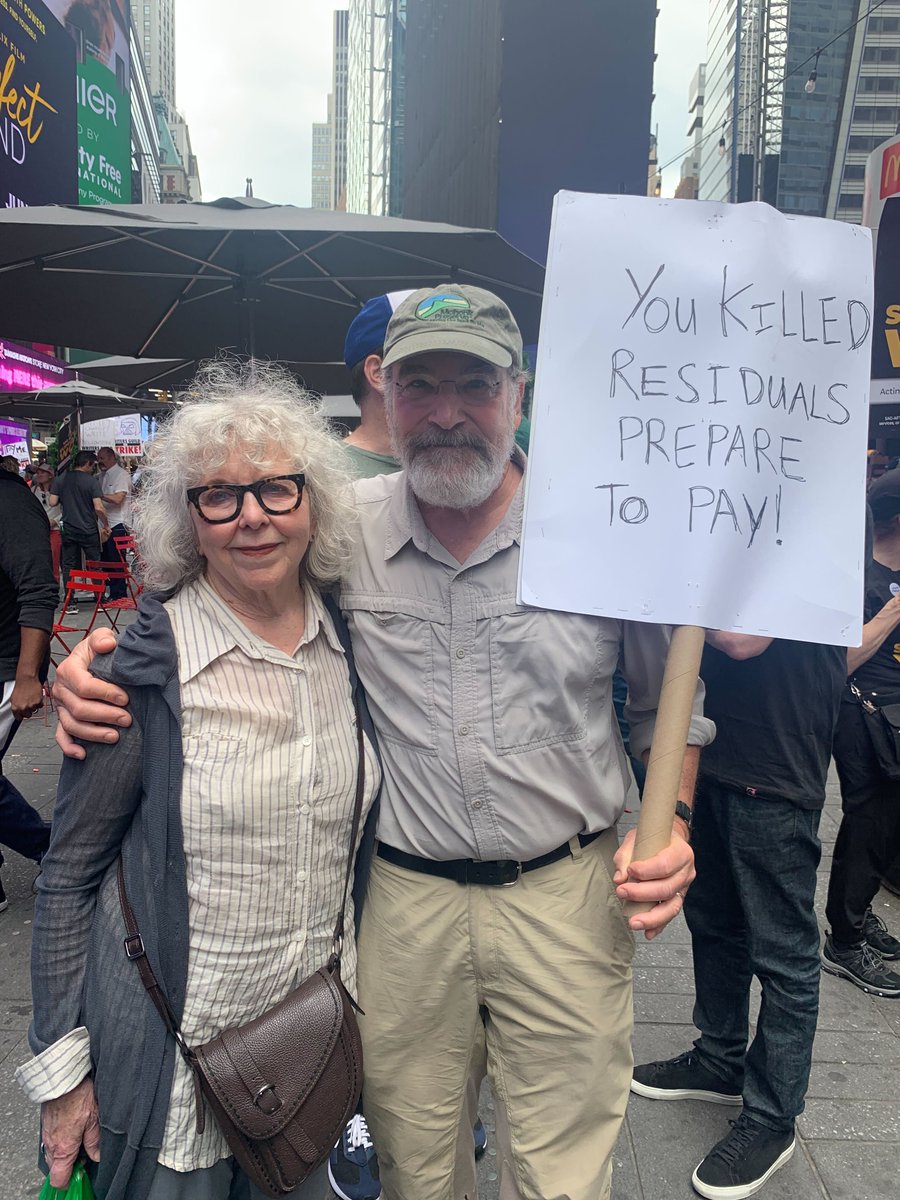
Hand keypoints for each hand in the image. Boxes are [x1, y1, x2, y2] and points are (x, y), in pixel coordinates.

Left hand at [10, 676, 43, 720]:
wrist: (27, 680)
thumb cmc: (20, 687)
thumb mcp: (13, 699)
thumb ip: (16, 707)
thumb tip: (19, 712)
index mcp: (15, 708)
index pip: (19, 718)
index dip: (21, 715)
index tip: (23, 713)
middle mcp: (23, 708)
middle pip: (28, 715)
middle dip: (29, 711)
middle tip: (29, 704)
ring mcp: (31, 706)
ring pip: (34, 710)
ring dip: (34, 706)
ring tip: (32, 698)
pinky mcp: (38, 702)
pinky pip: (40, 706)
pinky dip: (39, 702)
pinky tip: (36, 697)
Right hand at [41, 1077, 100, 1188]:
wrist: (63, 1078)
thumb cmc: (79, 1096)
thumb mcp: (94, 1119)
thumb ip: (94, 1141)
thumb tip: (96, 1155)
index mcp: (63, 1148)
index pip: (59, 1179)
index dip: (69, 1181)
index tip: (79, 1174)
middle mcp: (51, 1145)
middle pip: (55, 1168)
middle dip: (68, 1165)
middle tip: (84, 1154)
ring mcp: (46, 1135)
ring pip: (52, 1154)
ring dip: (64, 1152)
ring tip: (79, 1139)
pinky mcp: (45, 1125)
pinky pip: (51, 1141)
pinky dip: (60, 1140)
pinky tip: (72, 1128)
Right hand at [53, 630, 129, 759]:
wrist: (95, 661)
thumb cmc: (99, 652)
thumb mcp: (102, 638)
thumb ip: (103, 638)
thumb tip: (107, 645)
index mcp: (69, 669)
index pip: (85, 685)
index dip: (105, 694)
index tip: (125, 698)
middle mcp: (61, 689)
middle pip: (79, 708)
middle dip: (105, 716)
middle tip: (127, 719)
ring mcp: (61, 706)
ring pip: (72, 725)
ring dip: (94, 734)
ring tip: (115, 736)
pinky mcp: (64, 718)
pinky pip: (62, 736)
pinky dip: (70, 748)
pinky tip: (83, 755)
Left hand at [613, 821, 694, 939]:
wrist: (670, 840)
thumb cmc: (654, 837)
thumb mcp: (638, 837)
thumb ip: (626, 855)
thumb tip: (620, 878)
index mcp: (681, 852)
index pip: (665, 865)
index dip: (647, 871)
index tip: (630, 870)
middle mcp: (686, 872)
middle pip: (667, 888)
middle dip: (642, 894)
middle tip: (622, 892)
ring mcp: (684, 888)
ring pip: (671, 907)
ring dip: (651, 917)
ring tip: (633, 923)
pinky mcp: (678, 899)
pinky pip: (669, 915)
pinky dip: (658, 926)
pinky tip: (647, 933)